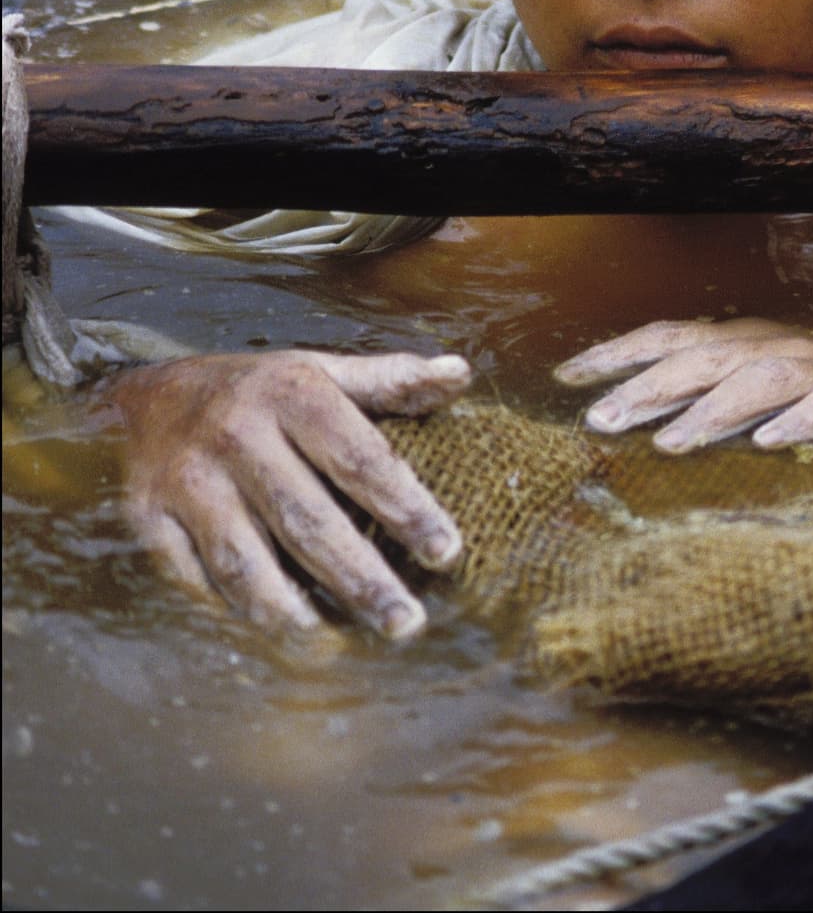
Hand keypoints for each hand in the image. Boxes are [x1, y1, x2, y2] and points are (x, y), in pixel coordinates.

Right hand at [99, 348, 470, 636]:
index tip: (448, 553)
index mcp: (291, 393)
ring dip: (292, 610)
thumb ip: (391, 379)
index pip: (360, 458)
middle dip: (360, 578)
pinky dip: (235, 611)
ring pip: (245, 561)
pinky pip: (196, 579)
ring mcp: (190, 480)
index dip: (407, 508)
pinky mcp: (149, 519)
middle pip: (307, 520)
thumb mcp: (322, 371)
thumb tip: (460, 374)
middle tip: (406, 624)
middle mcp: (238, 434)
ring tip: (337, 644)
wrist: (149, 396)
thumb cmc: (259, 391)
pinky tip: (275, 632)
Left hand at [555, 318, 812, 452]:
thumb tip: (621, 412)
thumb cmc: (810, 382)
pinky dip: (799, 421)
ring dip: (713, 410)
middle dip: (649, 388)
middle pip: (704, 360)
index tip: (565, 376)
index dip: (617, 352)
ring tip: (669, 445)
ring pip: (760, 381)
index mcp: (738, 337)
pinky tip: (769, 444)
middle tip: (601, 421)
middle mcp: (771, 343)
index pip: (667, 337)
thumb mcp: (747, 375)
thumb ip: (696, 389)